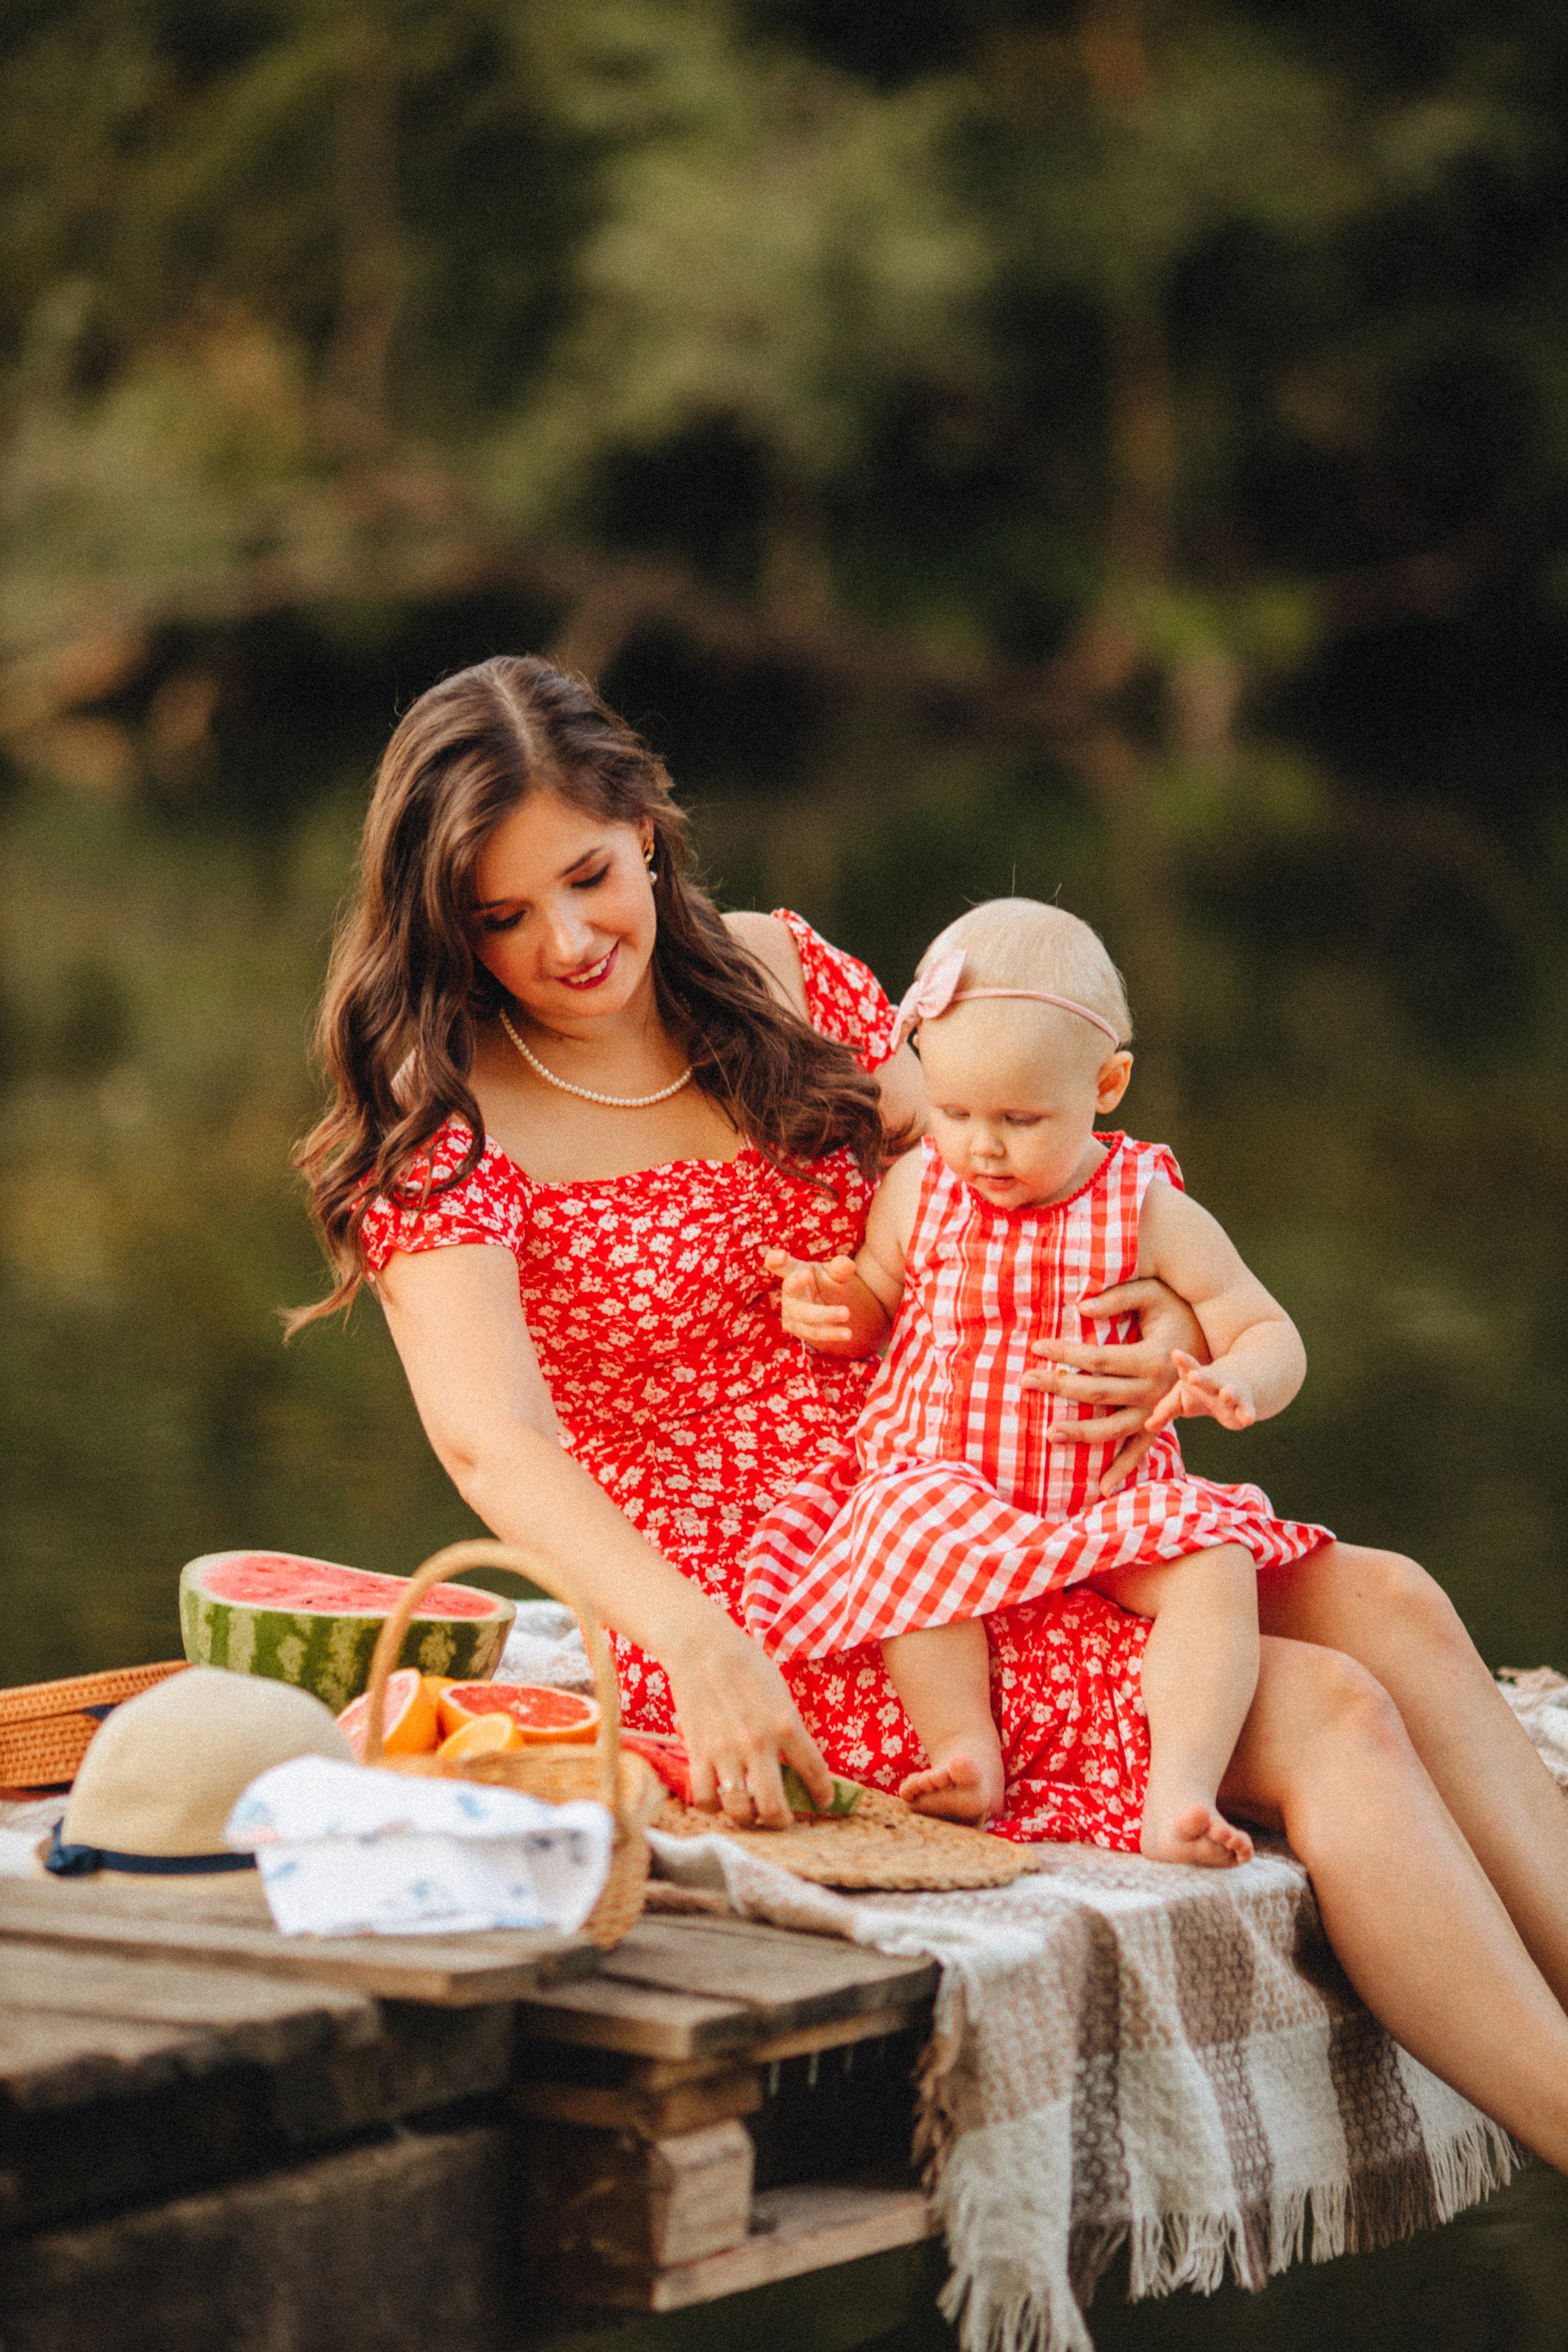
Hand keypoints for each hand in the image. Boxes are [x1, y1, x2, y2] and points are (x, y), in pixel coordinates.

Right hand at [664, 1615, 833, 1829]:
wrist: (701, 1646)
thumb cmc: (745, 1663)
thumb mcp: (780, 1692)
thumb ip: (788, 1727)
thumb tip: (795, 1760)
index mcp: (786, 1724)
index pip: (814, 1772)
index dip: (822, 1793)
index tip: (822, 1799)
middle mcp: (758, 1744)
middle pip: (773, 1808)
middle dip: (782, 1822)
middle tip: (782, 1819)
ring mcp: (725, 1752)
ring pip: (738, 1811)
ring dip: (747, 1819)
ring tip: (750, 1813)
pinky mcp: (697, 1752)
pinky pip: (704, 1798)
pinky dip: (712, 1806)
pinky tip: (719, 1799)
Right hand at [763, 1247, 862, 1350]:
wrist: (826, 1306)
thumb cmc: (826, 1283)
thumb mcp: (835, 1273)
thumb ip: (841, 1268)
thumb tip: (848, 1264)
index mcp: (794, 1271)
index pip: (780, 1264)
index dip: (776, 1260)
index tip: (781, 1255)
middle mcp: (789, 1291)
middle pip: (790, 1287)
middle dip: (797, 1283)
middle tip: (806, 1274)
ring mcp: (790, 1312)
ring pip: (805, 1315)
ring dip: (826, 1314)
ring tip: (846, 1313)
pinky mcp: (797, 1329)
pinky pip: (814, 1333)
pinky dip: (831, 1333)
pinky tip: (848, 1334)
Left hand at [1022, 1276, 1208, 1495]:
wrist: (1220, 1336)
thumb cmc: (1177, 1309)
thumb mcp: (1153, 1293)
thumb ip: (1118, 1297)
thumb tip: (1081, 1307)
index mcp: (1152, 1358)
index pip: (1098, 1359)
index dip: (1066, 1352)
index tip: (1037, 1347)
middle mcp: (1156, 1391)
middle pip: (1099, 1394)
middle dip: (1060, 1387)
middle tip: (1025, 1381)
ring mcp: (1159, 1411)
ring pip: (1114, 1429)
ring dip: (1081, 1433)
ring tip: (1049, 1432)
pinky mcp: (1162, 1421)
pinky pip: (1141, 1449)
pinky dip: (1123, 1468)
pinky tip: (1102, 1488)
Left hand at [1145, 1349, 1256, 1433]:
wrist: (1236, 1384)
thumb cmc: (1201, 1390)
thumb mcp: (1182, 1397)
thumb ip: (1166, 1410)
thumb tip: (1147, 1426)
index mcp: (1197, 1375)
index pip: (1188, 1367)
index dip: (1182, 1361)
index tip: (1175, 1353)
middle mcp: (1214, 1381)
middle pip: (1208, 1378)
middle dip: (1201, 1377)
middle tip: (1192, 1376)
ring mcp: (1231, 1391)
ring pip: (1230, 1391)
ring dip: (1228, 1392)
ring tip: (1226, 1394)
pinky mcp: (1244, 1406)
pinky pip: (1246, 1410)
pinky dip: (1247, 1414)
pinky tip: (1248, 1420)